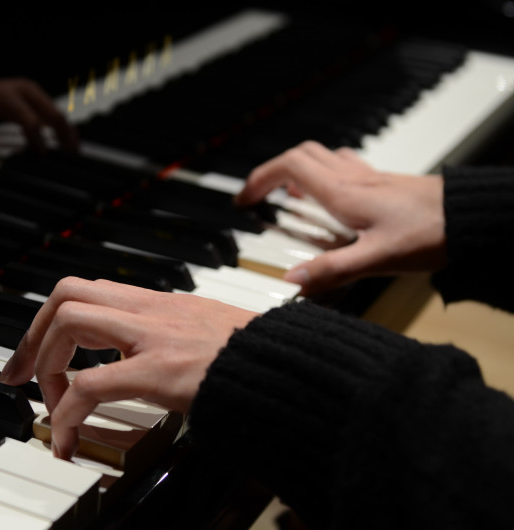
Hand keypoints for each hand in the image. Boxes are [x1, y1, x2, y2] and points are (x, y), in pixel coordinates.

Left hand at [0, 55, 77, 178]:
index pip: (4, 101)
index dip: (29, 121)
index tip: (41, 149)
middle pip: (27, 92)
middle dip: (55, 116)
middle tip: (73, 149)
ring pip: (26, 93)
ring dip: (50, 114)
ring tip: (66, 144)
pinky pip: (14, 102)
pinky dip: (33, 118)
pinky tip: (36, 140)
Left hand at [0, 277, 257, 459]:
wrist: (292, 367)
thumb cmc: (254, 356)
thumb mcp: (204, 330)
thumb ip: (168, 333)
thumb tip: (136, 354)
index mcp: (158, 302)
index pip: (89, 290)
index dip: (52, 320)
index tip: (37, 351)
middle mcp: (150, 309)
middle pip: (66, 294)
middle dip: (33, 336)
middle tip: (20, 377)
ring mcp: (153, 336)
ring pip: (70, 324)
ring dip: (46, 367)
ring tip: (52, 406)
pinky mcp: (160, 371)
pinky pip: (90, 385)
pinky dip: (65, 414)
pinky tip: (67, 441)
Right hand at [235, 141, 446, 294]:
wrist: (471, 218)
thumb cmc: (432, 233)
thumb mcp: (376, 258)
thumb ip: (331, 270)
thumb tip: (292, 280)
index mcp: (343, 193)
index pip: (289, 166)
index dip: (260, 178)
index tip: (245, 198)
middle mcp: (353, 178)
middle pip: (301, 154)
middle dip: (273, 171)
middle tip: (259, 195)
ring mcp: (369, 177)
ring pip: (322, 157)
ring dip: (298, 170)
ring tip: (288, 196)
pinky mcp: (384, 183)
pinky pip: (344, 167)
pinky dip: (324, 175)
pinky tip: (331, 200)